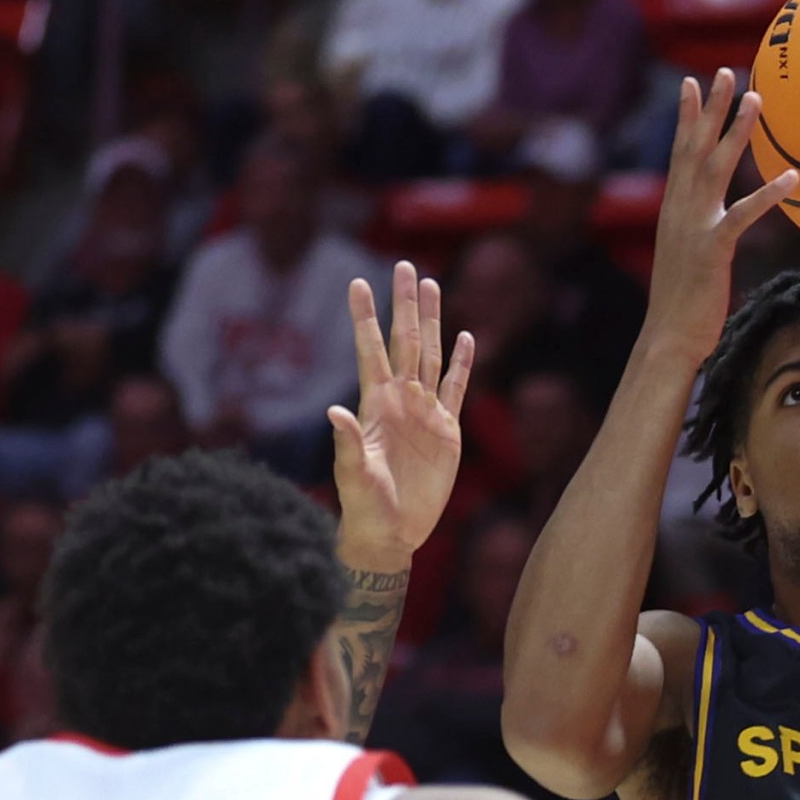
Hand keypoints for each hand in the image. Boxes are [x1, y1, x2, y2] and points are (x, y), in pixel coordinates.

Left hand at [331, 261, 474, 568]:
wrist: (390, 533)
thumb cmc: (364, 506)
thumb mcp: (353, 476)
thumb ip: (345, 444)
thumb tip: (332, 413)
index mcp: (375, 405)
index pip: (370, 350)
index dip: (364, 318)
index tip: (357, 282)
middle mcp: (400, 400)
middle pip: (405, 341)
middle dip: (404, 304)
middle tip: (404, 265)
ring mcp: (425, 412)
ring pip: (432, 355)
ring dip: (433, 321)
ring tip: (432, 286)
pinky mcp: (447, 431)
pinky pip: (456, 389)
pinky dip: (463, 363)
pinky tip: (466, 337)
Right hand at [644, 69, 796, 361]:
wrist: (668, 337)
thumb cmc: (683, 305)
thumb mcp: (690, 258)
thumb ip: (702, 233)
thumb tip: (715, 224)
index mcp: (674, 210)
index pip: (679, 152)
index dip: (686, 117)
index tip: (691, 83)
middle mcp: (680, 210)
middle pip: (695, 147)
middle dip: (710, 108)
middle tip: (724, 71)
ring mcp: (693, 226)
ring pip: (716, 167)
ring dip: (737, 131)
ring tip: (756, 98)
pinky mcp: (712, 248)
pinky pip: (743, 214)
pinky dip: (768, 194)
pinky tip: (792, 177)